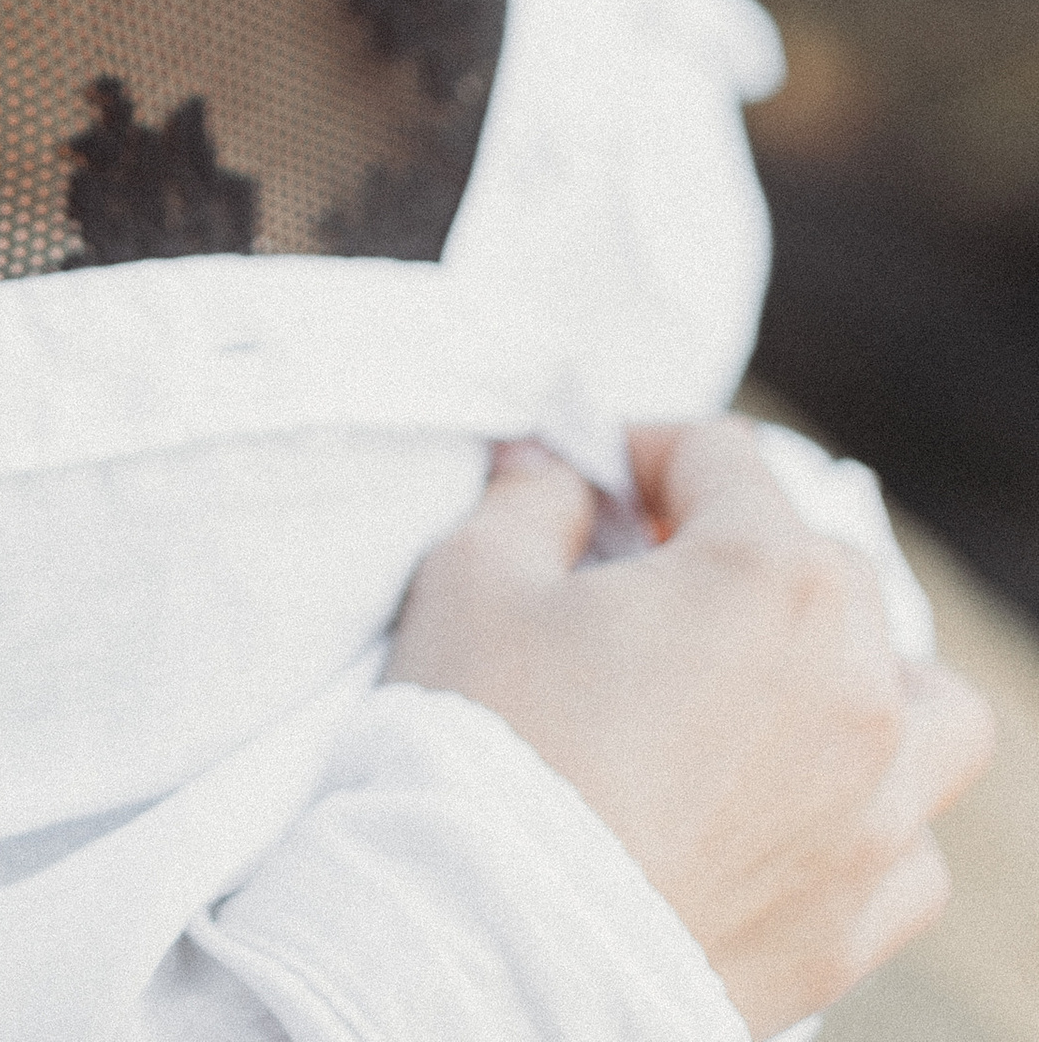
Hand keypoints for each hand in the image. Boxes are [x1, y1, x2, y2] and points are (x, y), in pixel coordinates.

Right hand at [388, 418, 995, 1036]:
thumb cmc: (487, 753)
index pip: (722, 456)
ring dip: (864, 676)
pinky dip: (866, 813)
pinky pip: (909, 844)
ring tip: (774, 687)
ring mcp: (874, 809)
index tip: (598, 488)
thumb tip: (558, 472)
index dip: (645, 454)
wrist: (495, 948)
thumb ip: (533, 500)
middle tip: (644, 586)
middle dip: (735, 554)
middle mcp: (853, 682)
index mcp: (769, 576)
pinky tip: (785, 810)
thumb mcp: (475, 577)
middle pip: (823, 565)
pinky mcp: (861, 918)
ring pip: (928, 705)